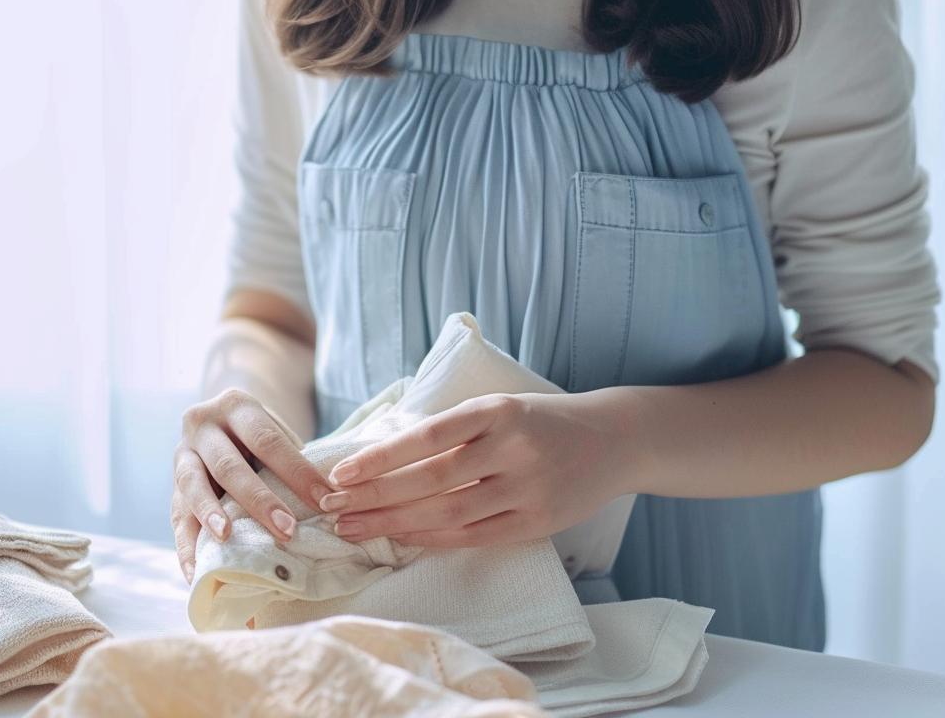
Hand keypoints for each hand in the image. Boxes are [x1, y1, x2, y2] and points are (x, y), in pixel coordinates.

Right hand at [171, 389, 332, 582]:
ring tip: (228, 539)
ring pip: (193, 486)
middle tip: (287, 530)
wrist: (219, 421)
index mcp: (236, 406)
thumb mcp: (273, 430)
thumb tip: (328, 502)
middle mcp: (202, 425)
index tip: (326, 501)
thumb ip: (290, 459)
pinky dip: (186, 548)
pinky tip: (196, 572)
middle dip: (260, 500)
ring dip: (212, 515)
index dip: (297, 472)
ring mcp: (181, 455)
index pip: (268, 440)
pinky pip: (176, 518)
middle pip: (230, 465)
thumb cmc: (260, 435)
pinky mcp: (171, 486)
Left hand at [319, 391, 643, 547]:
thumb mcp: (499, 406)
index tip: (340, 473)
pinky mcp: (537, 523)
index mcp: (498, 411)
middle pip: (431, 479)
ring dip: (393, 523)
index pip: (426, 437)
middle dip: (375, 496)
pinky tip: (399, 538)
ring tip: (352, 527)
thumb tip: (379, 452)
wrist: (613, 440)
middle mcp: (513, 449)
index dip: (380, 458)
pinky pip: (474, 536)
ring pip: (448, 512)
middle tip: (331, 507)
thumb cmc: (540, 421)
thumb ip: (451, 427)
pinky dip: (431, 538)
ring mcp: (528, 489)